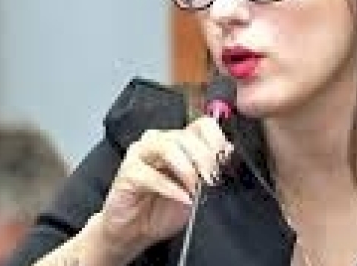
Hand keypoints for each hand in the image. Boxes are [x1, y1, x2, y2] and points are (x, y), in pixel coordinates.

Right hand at [95, 117, 231, 261]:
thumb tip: (229, 157)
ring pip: (168, 148)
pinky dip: (171, 188)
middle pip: (186, 136)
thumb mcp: (195, 190)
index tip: (225, 161)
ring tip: (197, 189)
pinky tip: (183, 198)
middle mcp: (159, 141)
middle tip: (213, 179)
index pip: (202, 125)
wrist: (134, 231)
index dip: (217, 141)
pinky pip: (151, 175)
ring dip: (188, 170)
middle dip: (205, 158)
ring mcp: (141, 154)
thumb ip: (209, 171)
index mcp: (179, 141)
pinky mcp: (127, 172)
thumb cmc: (163, 208)